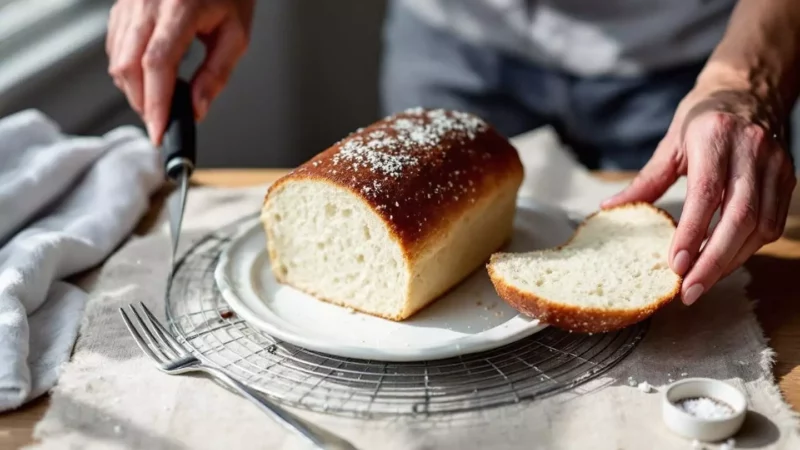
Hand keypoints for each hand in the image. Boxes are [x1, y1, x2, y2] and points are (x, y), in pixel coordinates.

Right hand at [106, 0, 254, 144]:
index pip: (158, 64)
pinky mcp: (122, 6)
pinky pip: (115, 46)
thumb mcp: (235, 36)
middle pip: (129, 65)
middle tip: (161, 123)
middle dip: (142, 103)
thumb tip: (197, 109)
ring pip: (117, 59)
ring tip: (159, 102)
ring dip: (133, 90)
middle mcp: (147, 2)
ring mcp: (130, 2)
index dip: (156, 103)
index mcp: (180, 7)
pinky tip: (148, 78)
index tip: (159, 130)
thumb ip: (216, 75)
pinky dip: (128, 71)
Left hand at [602, 76, 795, 305]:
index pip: (706, 194)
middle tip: (690, 291)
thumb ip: (646, 180)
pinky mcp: (787, 178)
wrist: (748, 89)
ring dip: (731, 261)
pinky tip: (725, 261)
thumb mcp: (671, 143)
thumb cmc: (703, 118)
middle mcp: (750, 151)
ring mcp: (774, 166)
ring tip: (702, 282)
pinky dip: (749, 249)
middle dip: (713, 261)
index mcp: (715, 138)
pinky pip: (772, 224)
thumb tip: (610, 207)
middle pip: (738, 218)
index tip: (675, 265)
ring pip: (759, 226)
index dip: (692, 233)